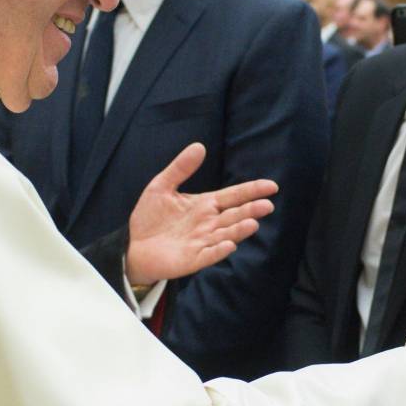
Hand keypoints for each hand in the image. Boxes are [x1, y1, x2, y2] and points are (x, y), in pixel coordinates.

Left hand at [123, 143, 275, 283]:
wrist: (133, 246)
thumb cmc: (150, 217)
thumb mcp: (161, 186)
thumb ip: (180, 168)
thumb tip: (199, 145)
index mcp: (205, 205)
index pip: (233, 196)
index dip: (252, 191)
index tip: (271, 186)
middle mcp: (209, 224)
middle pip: (234, 216)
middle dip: (251, 211)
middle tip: (267, 205)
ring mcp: (202, 242)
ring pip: (225, 235)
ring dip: (239, 231)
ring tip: (253, 223)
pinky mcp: (192, 259)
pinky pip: (208, 255)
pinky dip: (218, 251)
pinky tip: (229, 245)